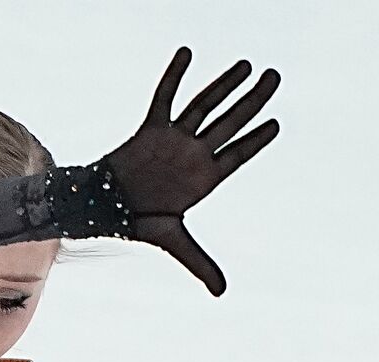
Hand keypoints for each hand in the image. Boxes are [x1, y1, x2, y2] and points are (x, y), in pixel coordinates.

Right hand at [104, 47, 282, 295]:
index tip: (276, 124)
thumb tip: (221, 293)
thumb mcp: (174, 240)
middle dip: (254, 100)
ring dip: (225, 85)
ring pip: (205, 105)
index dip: (257, 140)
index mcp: (204, 178)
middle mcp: (193, 153)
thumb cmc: (138, 223)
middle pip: (230, 121)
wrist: (102, 208)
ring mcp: (174, 139)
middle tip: (275, 78)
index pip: (238, 154)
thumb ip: (200, 261)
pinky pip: (165, 98)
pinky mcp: (151, 129)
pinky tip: (188, 52)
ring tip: (248, 65)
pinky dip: (175, 76)